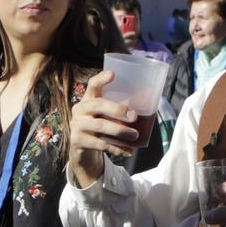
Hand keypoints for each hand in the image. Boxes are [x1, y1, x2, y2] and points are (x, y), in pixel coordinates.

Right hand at [66, 70, 140, 187]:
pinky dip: (116, 148)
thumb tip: (149, 101)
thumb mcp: (106, 117)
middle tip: (134, 117)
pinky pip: (99, 144)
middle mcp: (79, 109)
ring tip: (135, 135)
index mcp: (88, 99)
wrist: (83, 152)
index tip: (113, 74)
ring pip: (99, 125)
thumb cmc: (100, 129)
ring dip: (119, 131)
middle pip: (97, 104)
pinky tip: (128, 151)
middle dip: (117, 109)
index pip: (92, 85)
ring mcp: (76, 125)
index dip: (101, 78)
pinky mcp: (77, 141)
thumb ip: (120, 111)